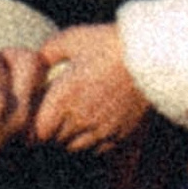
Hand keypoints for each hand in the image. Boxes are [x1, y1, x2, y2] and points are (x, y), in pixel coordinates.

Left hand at [34, 24, 149, 152]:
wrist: (153, 54)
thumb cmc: (109, 43)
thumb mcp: (72, 38)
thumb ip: (47, 53)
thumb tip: (35, 64)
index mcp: (64, 98)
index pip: (38, 131)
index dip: (34, 127)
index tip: (38, 116)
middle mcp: (80, 119)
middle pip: (55, 140)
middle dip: (51, 131)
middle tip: (54, 116)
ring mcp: (102, 129)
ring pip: (75, 147)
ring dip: (70, 137)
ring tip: (74, 120)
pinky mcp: (122, 134)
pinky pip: (99, 149)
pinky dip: (93, 142)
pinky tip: (95, 125)